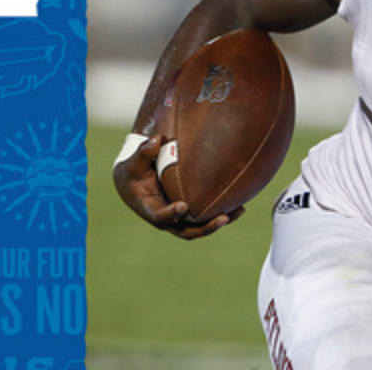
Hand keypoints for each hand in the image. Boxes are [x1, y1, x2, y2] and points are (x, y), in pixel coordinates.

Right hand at [112, 135, 243, 239]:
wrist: (132, 182)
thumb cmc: (133, 170)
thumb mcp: (133, 162)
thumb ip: (144, 152)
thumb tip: (156, 140)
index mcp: (149, 209)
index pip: (160, 217)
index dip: (171, 214)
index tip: (183, 206)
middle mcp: (165, 219)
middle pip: (186, 231)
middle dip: (205, 227)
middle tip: (222, 218)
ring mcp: (177, 219)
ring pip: (199, 227)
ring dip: (218, 222)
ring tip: (239, 211)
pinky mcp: (187, 214)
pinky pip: (204, 218)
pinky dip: (220, 214)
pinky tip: (239, 205)